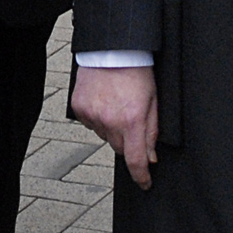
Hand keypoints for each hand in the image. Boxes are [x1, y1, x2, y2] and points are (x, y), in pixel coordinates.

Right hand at [71, 65, 157, 188]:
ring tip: (116, 104)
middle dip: (127, 141)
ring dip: (111, 127)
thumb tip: (150, 158)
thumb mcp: (153, 101)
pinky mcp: (79, 108)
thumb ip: (152, 132)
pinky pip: (90, 123)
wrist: (112, 49)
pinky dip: (98, 117)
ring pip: (104, 135)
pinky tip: (103, 100)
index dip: (142, 177)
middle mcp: (110, 121)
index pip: (136, 160)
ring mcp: (92, 115)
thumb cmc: (136, 71)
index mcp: (132, 120)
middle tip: (131, 119)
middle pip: (119, 148)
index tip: (145, 183)